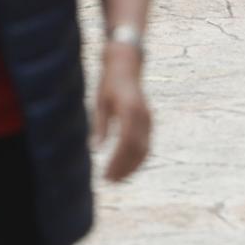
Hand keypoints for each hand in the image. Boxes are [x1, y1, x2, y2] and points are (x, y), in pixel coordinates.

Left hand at [93, 44, 150, 182]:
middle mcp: (143, 115)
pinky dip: (137, 159)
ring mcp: (148, 118)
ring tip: (117, 178)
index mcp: (130, 109)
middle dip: (124, 168)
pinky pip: (146, 144)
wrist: (127, 63)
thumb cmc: (110, 82)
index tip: (106, 174)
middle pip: (137, 149)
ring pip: (145, 150)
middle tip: (109, 181)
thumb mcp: (100, 102)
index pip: (126, 142)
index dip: (118, 161)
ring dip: (132, 166)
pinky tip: (125, 167)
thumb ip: (100, 125)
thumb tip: (95, 148)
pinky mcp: (149, 120)